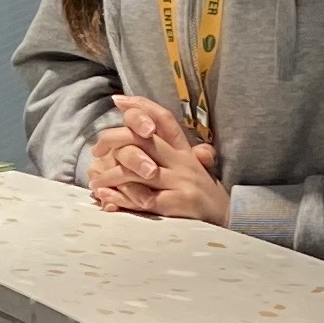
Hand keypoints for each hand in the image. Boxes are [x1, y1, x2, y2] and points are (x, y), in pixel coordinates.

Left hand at [96, 96, 227, 223]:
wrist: (228, 221)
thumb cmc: (201, 194)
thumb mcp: (191, 168)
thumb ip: (171, 151)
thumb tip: (149, 128)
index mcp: (185, 151)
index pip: (164, 120)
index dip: (141, 107)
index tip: (118, 101)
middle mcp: (183, 162)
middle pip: (143, 138)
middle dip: (113, 140)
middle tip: (95, 150)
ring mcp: (182, 181)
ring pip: (137, 169)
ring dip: (110, 174)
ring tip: (95, 182)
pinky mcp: (178, 203)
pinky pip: (142, 198)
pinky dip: (120, 198)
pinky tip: (105, 197)